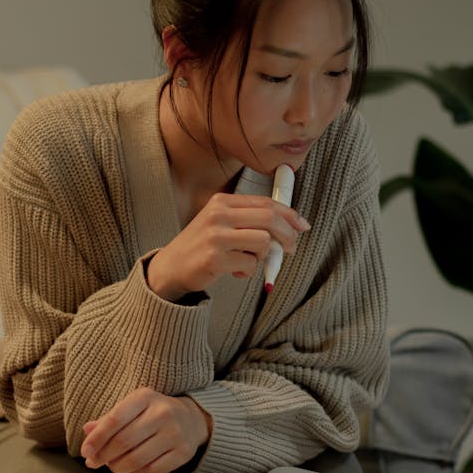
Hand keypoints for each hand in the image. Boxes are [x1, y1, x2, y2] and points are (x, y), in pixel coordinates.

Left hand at [80, 388, 212, 472]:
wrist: (191, 419)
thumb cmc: (152, 413)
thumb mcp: (131, 407)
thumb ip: (108, 419)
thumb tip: (87, 431)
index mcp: (145, 397)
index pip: (114, 420)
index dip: (96, 439)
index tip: (85, 452)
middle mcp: (163, 412)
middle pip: (123, 442)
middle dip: (104, 456)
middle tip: (95, 461)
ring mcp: (175, 433)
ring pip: (136, 460)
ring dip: (118, 467)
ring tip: (113, 465)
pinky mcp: (183, 453)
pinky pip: (151, 471)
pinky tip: (132, 469)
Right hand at [147, 193, 309, 300]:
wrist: (171, 268)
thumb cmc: (202, 246)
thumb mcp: (222, 223)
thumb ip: (251, 221)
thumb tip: (291, 226)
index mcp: (222, 202)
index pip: (265, 203)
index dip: (289, 214)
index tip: (302, 225)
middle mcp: (219, 215)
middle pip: (270, 219)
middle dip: (288, 235)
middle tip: (290, 248)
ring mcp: (216, 236)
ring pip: (264, 242)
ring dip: (264, 256)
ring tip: (250, 260)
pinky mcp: (215, 259)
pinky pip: (250, 264)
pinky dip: (249, 271)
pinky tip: (235, 271)